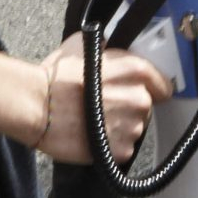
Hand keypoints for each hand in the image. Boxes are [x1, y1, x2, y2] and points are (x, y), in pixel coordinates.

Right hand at [34, 34, 172, 164]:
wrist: (36, 107)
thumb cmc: (54, 77)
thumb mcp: (78, 46)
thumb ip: (103, 47)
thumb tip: (108, 46)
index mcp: (133, 72)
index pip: (161, 83)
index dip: (152, 86)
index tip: (142, 90)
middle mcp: (138, 99)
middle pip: (144, 105)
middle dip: (128, 105)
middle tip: (104, 103)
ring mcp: (132, 127)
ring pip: (134, 127)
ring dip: (119, 125)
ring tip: (93, 120)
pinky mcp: (121, 151)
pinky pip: (122, 147)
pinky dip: (110, 144)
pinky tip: (91, 134)